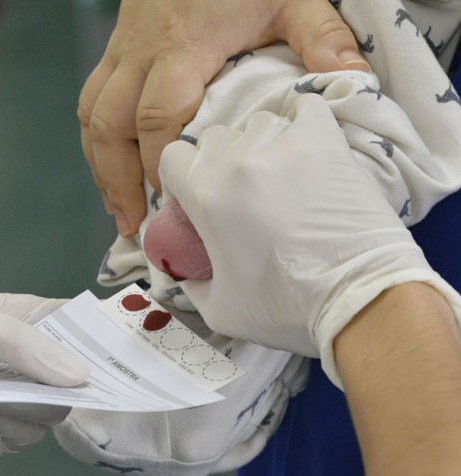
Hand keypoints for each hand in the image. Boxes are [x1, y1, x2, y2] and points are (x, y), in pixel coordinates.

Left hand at [0, 294, 88, 475]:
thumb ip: (18, 341)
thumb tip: (78, 372)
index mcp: (15, 317)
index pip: (73, 320)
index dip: (100, 331)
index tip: (131, 345)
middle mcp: (19, 356)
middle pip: (75, 365)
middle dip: (86, 373)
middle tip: (97, 381)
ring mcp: (10, 395)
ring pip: (57, 403)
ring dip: (38, 400)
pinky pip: (29, 431)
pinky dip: (14, 424)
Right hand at [80, 0, 368, 235]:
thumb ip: (320, 36)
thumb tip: (352, 82)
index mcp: (182, 47)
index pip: (158, 115)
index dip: (159, 163)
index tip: (173, 202)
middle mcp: (140, 53)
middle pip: (110, 125)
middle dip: (117, 179)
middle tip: (134, 224)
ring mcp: (122, 50)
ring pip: (92, 114)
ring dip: (100, 165)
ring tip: (116, 208)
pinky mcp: (115, 48)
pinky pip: (91, 100)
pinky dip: (96, 140)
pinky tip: (108, 167)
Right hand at [158, 94, 460, 384]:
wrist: (360, 299)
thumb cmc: (286, 308)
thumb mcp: (219, 309)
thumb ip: (190, 283)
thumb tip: (183, 269)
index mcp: (207, 194)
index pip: (172, 157)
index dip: (178, 179)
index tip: (194, 200)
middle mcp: (239, 160)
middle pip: (212, 138)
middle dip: (216, 163)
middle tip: (237, 195)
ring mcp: (285, 144)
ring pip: (255, 124)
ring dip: (257, 146)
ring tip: (275, 177)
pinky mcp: (326, 141)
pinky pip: (305, 109)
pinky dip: (300, 123)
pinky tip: (302, 149)